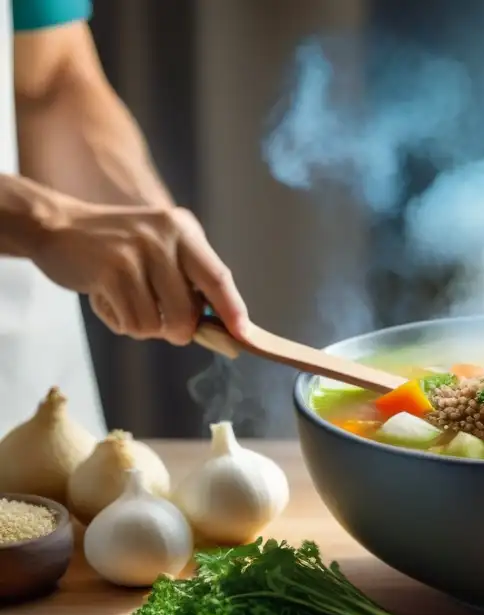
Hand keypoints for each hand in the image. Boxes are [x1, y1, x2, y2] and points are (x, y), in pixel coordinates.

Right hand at [33, 202, 248, 344]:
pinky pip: (133, 322)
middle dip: (179, 331)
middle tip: (164, 325)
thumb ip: (188, 281)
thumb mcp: (160, 249)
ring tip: (126, 302)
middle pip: (189, 311)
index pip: (218, 276)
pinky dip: (122, 323)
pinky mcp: (111, 271)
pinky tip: (107, 300)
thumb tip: (220, 326)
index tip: (243, 336)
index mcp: (184, 231)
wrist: (56, 226)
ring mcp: (137, 252)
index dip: (233, 310)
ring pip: (159, 323)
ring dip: (144, 327)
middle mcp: (165, 236)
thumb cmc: (116, 248)